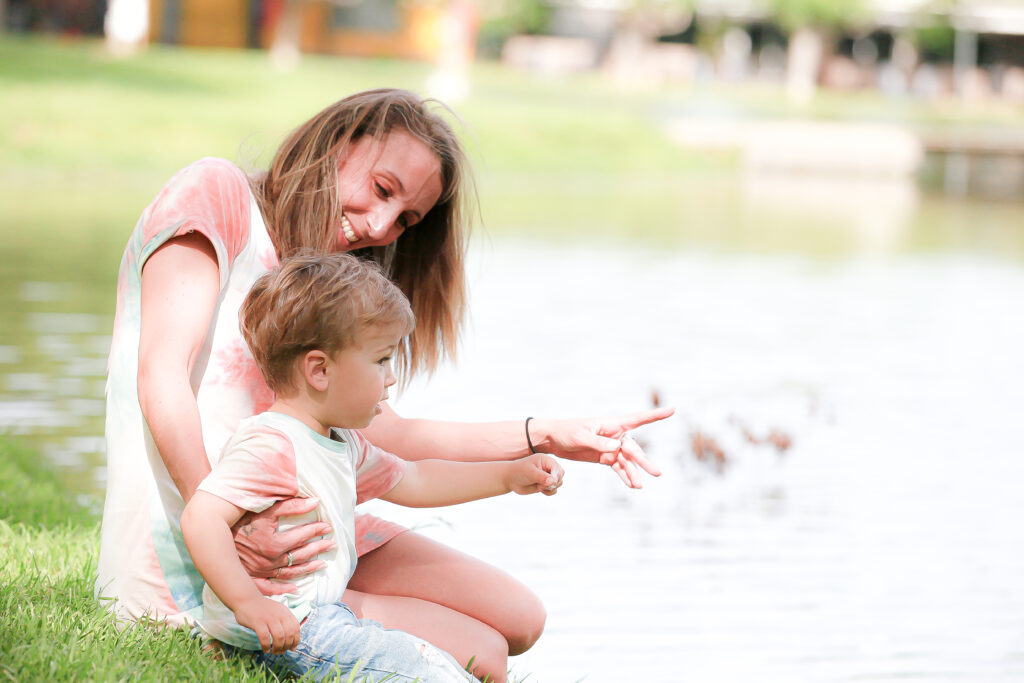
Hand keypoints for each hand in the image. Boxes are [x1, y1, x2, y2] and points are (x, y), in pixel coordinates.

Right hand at [232, 497, 334, 595]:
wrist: (213, 536)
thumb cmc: (241, 520)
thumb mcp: (266, 511)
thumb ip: (292, 506)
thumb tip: (316, 501)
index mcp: (275, 545)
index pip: (303, 536)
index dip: (317, 530)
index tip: (328, 526)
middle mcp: (270, 561)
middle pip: (300, 555)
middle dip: (318, 548)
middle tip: (331, 544)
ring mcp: (262, 572)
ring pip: (290, 572)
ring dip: (308, 568)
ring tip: (322, 563)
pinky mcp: (252, 578)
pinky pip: (271, 587)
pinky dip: (283, 588)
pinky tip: (295, 588)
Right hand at [233, 596, 299, 653]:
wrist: (246, 599)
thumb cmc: (261, 608)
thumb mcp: (277, 610)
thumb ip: (283, 621)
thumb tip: (290, 639)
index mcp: (285, 612)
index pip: (296, 627)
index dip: (296, 640)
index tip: (292, 648)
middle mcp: (279, 614)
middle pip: (289, 634)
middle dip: (287, 646)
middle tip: (281, 652)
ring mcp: (269, 618)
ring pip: (279, 636)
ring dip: (278, 647)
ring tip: (274, 652)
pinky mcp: (258, 622)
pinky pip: (265, 637)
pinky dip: (266, 645)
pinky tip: (265, 649)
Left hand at [508, 454, 563, 495]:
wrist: (511, 479)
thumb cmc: (519, 472)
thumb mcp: (530, 472)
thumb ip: (542, 477)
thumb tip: (553, 481)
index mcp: (546, 460)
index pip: (558, 469)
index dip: (555, 477)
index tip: (547, 482)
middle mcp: (549, 467)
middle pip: (560, 476)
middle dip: (553, 483)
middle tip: (541, 484)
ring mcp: (548, 476)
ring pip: (559, 483)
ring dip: (550, 488)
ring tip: (538, 486)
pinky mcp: (546, 484)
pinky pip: (554, 490)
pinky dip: (548, 492)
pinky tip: (539, 489)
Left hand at [530, 408, 673, 488]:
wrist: (552, 440)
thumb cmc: (566, 431)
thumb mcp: (581, 437)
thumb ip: (600, 443)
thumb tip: (617, 448)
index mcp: (611, 424)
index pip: (638, 418)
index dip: (655, 415)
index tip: (672, 410)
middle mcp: (615, 435)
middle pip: (634, 448)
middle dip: (644, 460)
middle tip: (657, 472)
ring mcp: (610, 447)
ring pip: (627, 461)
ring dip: (634, 472)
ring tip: (639, 485)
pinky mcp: (604, 457)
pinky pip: (618, 467)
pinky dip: (624, 476)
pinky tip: (632, 485)